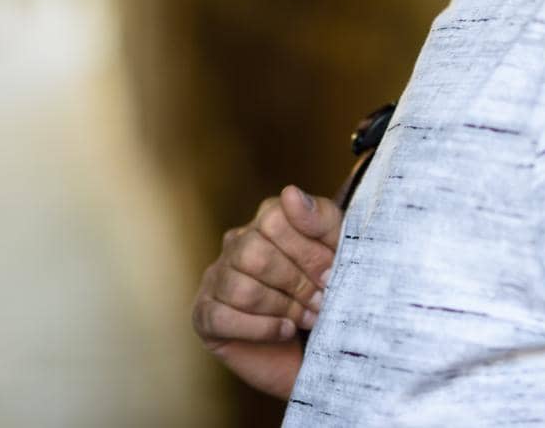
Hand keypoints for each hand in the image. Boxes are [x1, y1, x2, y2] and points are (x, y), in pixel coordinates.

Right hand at [191, 184, 342, 398]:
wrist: (317, 351)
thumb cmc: (327, 294)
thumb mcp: (340, 251)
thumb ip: (320, 219)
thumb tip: (290, 193)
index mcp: (265, 219)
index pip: (274, 218)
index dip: (307, 250)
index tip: (332, 275)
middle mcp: (235, 243)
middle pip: (255, 253)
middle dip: (296, 283)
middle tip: (321, 303)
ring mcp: (216, 278)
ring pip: (240, 287)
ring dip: (282, 308)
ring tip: (307, 319)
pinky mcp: (205, 315)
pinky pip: (223, 317)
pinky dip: (261, 328)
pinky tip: (284, 331)